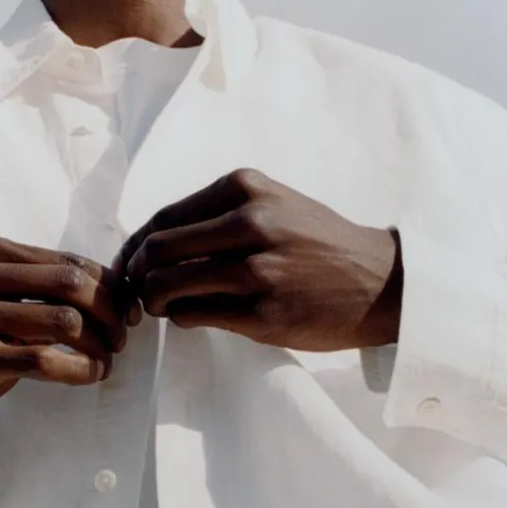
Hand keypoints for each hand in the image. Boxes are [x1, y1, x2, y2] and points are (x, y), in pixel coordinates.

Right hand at [0, 232, 142, 443]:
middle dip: (111, 313)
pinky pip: (41, 360)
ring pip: (63, 322)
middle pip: (72, 285)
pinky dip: (78, 369)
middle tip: (122, 340)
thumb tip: (111, 290)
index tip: (129, 313)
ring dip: (98, 346)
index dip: (111, 288)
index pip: (68, 262)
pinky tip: (90, 375)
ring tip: (105, 362)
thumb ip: (37, 287)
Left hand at [114, 168, 402, 353]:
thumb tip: (154, 243)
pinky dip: (181, 318)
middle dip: (138, 277)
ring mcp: (257, 269)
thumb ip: (219, 215)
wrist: (379, 282)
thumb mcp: (273, 206)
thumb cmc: (318, 246)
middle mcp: (250, 222)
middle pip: (157, 250)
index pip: (161, 218)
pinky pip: (195, 315)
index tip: (128, 268)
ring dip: (154, 301)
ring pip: (168, 284)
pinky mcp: (262, 313)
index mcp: (245, 189)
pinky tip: (191, 317)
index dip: (133, 249)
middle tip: (142, 294)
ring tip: (163, 308)